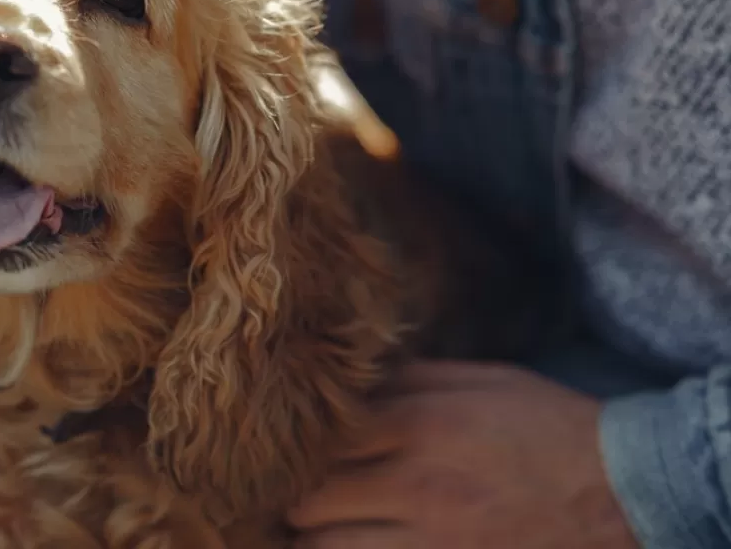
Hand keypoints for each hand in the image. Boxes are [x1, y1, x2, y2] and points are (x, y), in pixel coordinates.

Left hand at [289, 361, 638, 548]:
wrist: (624, 493)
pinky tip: (351, 545)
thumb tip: (354, 380)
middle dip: (294, 495)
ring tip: (316, 524)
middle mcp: (415, 487)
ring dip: (313, 538)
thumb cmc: (549, 426)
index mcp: (420, 426)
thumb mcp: (481, 380)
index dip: (295, 441)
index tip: (287, 440)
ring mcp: (432, 543)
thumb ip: (410, 379)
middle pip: (309, 500)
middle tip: (290, 488)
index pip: (321, 437)